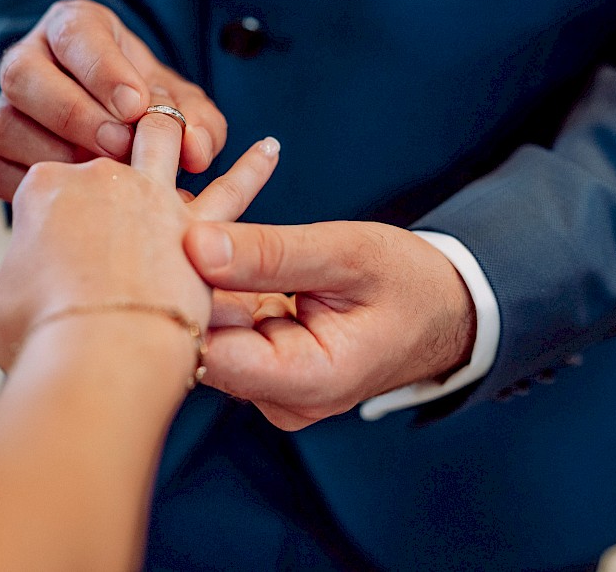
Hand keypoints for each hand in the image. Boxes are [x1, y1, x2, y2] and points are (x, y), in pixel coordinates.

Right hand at [0, 0, 227, 200]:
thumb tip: (195, 149)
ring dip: (50, 153)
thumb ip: (197, 122)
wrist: (127, 140)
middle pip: (21, 74)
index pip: (74, 33)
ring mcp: (5, 108)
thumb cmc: (153, 109)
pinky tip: (72, 195)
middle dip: (72, 114)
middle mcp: (30, 60)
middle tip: (118, 145)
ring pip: (1, 123)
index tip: (136, 105)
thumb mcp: (185, 107)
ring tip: (98, 173)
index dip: (102, 70)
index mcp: (75, 30)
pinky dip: (31, 186)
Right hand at [0, 107, 277, 370]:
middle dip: (104, 138)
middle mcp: (101, 178)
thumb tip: (5, 290)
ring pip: (165, 143)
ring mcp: (153, 197)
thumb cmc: (37, 335)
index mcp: (45, 188)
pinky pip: (235, 189)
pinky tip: (269, 150)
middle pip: (102, 145)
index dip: (48, 203)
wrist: (96, 358)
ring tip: (181, 126)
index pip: (45, 180)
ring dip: (170, 129)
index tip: (52, 237)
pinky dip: (252, 168)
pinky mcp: (198, 228)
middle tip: (112, 155)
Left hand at [183, 221, 476, 429]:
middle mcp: (280, 399)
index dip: (183, 298)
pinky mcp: (263, 367)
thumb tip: (194, 244)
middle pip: (202, 344)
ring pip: (207, 332)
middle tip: (173, 217)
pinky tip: (211, 245)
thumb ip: (272, 253)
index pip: (211, 353)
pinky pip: (223, 326)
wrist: (444, 311)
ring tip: (194, 223)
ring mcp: (270, 387)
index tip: (171, 240)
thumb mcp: (347, 254)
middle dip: (185, 282)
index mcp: (308, 382)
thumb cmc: (408, 282)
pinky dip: (216, 286)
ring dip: (198, 281)